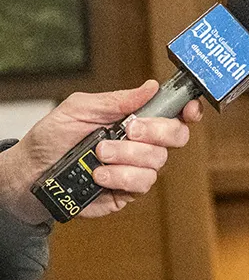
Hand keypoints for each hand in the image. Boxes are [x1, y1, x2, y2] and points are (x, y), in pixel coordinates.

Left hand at [0, 80, 203, 222]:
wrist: (30, 173)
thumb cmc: (52, 138)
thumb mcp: (79, 109)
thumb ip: (116, 100)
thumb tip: (150, 87)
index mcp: (136, 118)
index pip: (174, 113)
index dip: (188, 109)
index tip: (188, 109)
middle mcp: (142, 143)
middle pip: (177, 136)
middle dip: (155, 131)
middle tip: (128, 130)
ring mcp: (137, 168)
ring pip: (158, 161)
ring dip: (127, 156)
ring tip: (99, 155)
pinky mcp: (128, 191)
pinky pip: (142, 183)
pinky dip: (120, 176)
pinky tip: (100, 174)